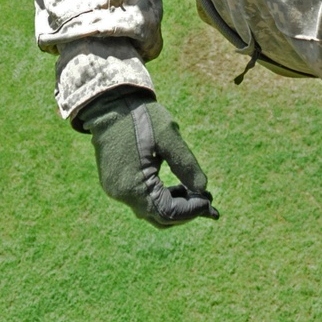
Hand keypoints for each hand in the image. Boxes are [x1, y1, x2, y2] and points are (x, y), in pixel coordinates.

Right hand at [79, 88, 219, 227]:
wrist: (110, 104)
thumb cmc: (141, 117)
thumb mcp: (169, 137)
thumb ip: (186, 165)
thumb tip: (204, 190)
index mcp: (133, 186)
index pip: (168, 212)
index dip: (191, 210)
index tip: (211, 203)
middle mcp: (122, 194)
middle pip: (159, 217)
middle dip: (185, 211)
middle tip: (209, 202)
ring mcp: (116, 190)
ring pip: (150, 210)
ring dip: (174, 205)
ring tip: (196, 192)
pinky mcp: (115, 183)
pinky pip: (142, 199)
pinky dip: (160, 197)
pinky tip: (176, 187)